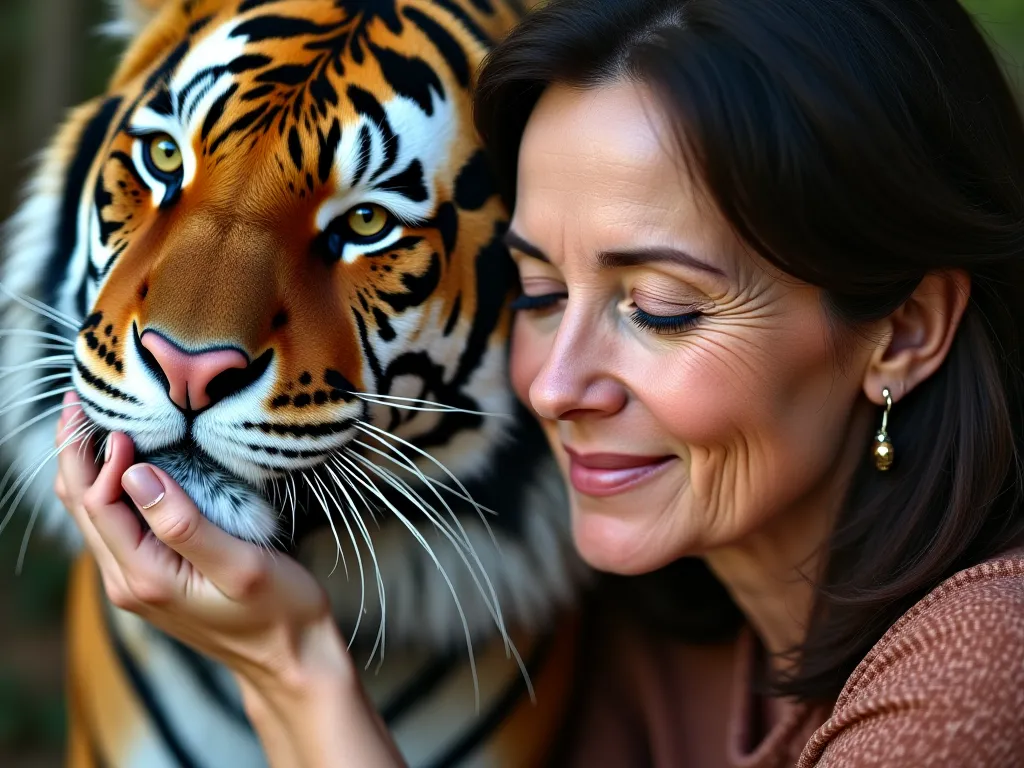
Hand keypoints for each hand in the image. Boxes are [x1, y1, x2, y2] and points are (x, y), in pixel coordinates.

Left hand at [54, 392, 404, 767]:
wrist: (291, 658)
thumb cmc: (278, 610)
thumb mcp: (240, 565)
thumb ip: (184, 523)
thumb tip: (135, 473)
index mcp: (144, 576)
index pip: (97, 503)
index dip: (99, 454)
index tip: (121, 415)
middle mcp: (128, 582)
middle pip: (83, 506)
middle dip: (77, 451)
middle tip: (80, 398)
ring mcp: (137, 582)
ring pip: (94, 515)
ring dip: (89, 467)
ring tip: (92, 419)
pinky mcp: (152, 578)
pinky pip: (115, 526)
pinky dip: (110, 487)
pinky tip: (123, 462)